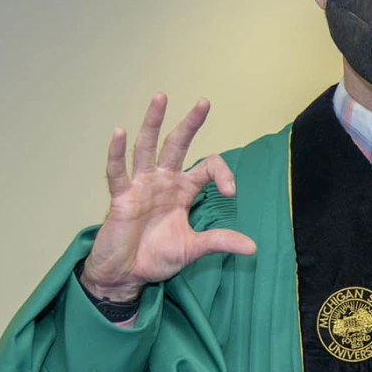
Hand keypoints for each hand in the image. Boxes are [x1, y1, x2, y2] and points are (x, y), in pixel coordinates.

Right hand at [80, 93, 256, 301]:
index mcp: (183, 190)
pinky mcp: (121, 197)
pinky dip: (117, 153)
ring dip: (153, 122)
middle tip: (205, 102)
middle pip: (177, 144)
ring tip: (161, 97)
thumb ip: (220, 242)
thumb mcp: (193, 248)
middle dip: (191, 124)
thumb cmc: (156, 258)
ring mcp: (141, 186)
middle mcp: (163, 181)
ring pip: (147, 147)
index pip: (207, 166)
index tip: (230, 193)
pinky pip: (118, 172)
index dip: (222, 173)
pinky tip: (120, 132)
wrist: (126, 275)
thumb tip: (253, 248)